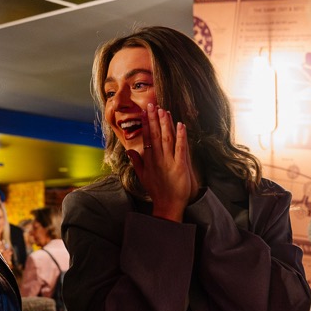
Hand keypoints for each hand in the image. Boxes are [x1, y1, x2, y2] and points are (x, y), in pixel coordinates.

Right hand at [126, 103, 197, 220]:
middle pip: (155, 135)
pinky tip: (180, 125)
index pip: (147, 138)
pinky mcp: (180, 166)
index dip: (146, 124)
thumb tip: (130, 150)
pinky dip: (181, 137)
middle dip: (154, 119)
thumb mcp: (143, 176)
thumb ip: (137, 162)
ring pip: (167, 139)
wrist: (168, 205)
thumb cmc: (157, 191)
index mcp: (149, 160)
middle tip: (152, 104)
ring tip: (164, 110)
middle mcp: (158, 159)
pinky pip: (181, 149)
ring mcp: (169, 162)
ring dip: (165, 124)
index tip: (144, 112)